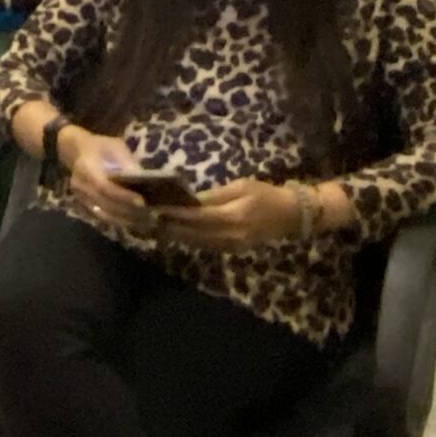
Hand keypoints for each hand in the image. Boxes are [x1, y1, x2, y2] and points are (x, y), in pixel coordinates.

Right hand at [62, 130, 147, 227]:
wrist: (75, 151)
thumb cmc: (98, 147)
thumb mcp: (114, 146)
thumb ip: (125, 161)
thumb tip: (140, 178)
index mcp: (86, 168)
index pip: (104, 187)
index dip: (122, 196)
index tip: (142, 201)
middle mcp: (80, 185)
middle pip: (104, 204)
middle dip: (127, 210)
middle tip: (149, 214)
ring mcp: (80, 197)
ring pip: (103, 214)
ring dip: (123, 219)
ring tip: (144, 221)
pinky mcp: (83, 204)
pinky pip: (101, 217)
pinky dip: (117, 220)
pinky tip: (132, 222)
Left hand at [153, 179, 308, 250]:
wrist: (289, 216)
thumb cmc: (264, 194)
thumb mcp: (240, 186)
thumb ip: (214, 196)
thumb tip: (188, 200)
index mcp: (234, 217)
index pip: (198, 217)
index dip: (176, 214)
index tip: (156, 208)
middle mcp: (231, 236)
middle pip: (193, 234)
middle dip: (169, 227)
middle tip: (146, 219)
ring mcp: (230, 246)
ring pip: (196, 242)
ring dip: (175, 235)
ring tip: (153, 226)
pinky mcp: (230, 250)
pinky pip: (204, 245)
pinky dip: (188, 239)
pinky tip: (173, 232)